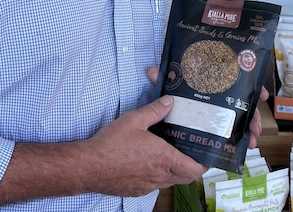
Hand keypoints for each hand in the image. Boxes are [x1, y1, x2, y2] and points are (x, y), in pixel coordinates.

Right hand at [80, 95, 206, 195]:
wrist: (88, 167)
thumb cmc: (111, 144)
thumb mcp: (135, 120)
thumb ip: (155, 110)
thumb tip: (170, 102)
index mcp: (164, 159)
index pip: (194, 169)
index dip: (203, 164)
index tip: (205, 154)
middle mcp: (159, 176)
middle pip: (185, 177)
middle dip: (191, 167)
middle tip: (189, 153)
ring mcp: (147, 186)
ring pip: (169, 181)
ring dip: (173, 171)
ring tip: (169, 155)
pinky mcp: (135, 190)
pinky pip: (154, 185)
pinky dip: (157, 176)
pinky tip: (147, 163)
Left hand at [146, 66, 268, 149]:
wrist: (163, 109)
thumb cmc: (171, 91)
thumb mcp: (168, 83)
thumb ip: (162, 77)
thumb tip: (152, 70)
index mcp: (212, 83)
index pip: (237, 80)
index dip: (251, 86)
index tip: (261, 95)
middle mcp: (220, 97)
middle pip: (243, 104)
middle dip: (253, 116)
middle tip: (255, 128)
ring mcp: (219, 113)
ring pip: (241, 120)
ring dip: (249, 130)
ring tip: (251, 142)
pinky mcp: (214, 128)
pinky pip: (230, 134)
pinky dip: (237, 141)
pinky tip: (241, 149)